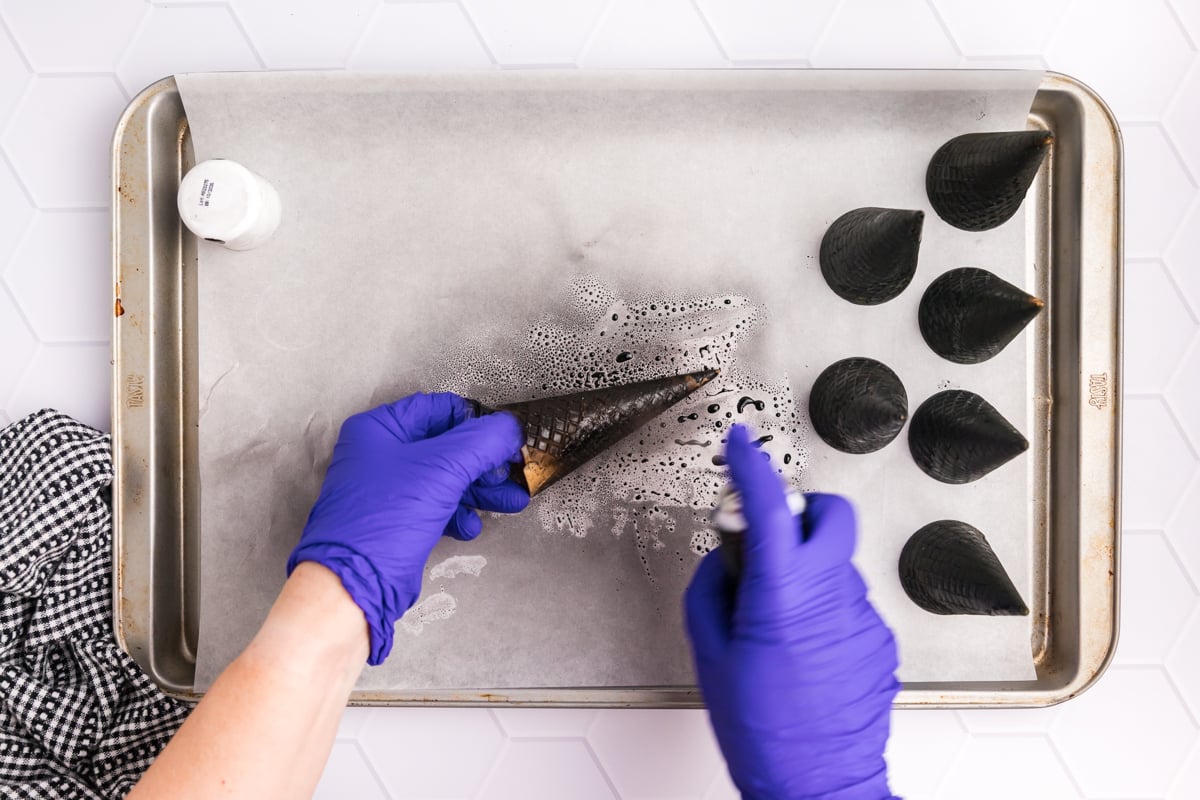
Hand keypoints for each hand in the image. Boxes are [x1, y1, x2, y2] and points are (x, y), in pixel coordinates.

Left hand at [288, 393, 527, 664]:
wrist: (355, 584)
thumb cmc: (386, 519)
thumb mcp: (443, 469)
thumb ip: (482, 442)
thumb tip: (509, 428)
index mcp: (380, 429)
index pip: (440, 409)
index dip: (477, 422)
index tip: (506, 438)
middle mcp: (380, 455)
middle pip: (447, 446)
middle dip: (485, 462)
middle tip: (514, 472)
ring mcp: (388, 490)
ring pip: (446, 479)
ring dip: (480, 490)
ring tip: (512, 501)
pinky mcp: (397, 521)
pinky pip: (436, 507)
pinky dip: (458, 514)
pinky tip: (470, 526)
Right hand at [685, 424, 899, 799]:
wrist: (818, 785)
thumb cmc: (764, 732)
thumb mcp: (711, 656)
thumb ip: (711, 595)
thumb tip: (721, 567)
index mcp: (783, 592)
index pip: (770, 504)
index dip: (752, 465)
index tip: (740, 445)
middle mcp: (832, 594)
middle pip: (830, 514)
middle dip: (801, 509)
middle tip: (772, 536)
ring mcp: (863, 616)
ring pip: (836, 562)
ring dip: (807, 570)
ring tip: (779, 621)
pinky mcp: (880, 639)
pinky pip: (848, 602)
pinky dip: (824, 608)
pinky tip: (803, 649)